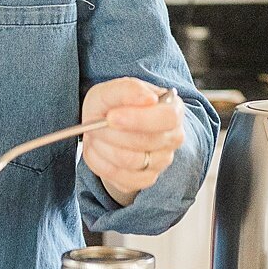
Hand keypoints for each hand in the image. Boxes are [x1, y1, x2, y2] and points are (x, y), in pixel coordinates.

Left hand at [81, 79, 184, 204]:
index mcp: (172, 109)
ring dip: (104, 147)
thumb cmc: (114, 106)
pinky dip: (102, 164)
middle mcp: (173, 137)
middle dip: (112, 133)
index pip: (167, 118)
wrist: (105, 127)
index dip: (139, 119)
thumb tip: (148, 99)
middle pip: (146, 141)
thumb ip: (128, 89)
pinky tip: (99, 150)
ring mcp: (162, 161)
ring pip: (130, 160)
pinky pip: (122, 178)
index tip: (111, 116)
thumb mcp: (112, 90)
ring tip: (96, 135)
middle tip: (94, 124)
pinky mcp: (147, 179)